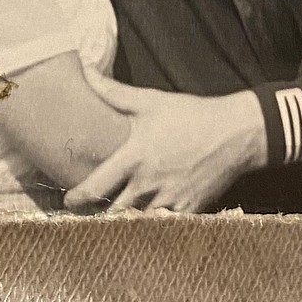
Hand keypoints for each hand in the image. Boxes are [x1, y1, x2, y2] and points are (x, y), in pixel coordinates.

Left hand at [65, 81, 267, 214]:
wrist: (234, 134)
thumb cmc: (189, 115)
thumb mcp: (150, 101)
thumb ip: (114, 93)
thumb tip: (85, 70)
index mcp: (135, 157)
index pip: (95, 187)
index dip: (76, 199)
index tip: (67, 201)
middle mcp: (148, 184)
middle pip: (112, 214)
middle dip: (97, 218)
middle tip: (85, 217)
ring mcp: (168, 202)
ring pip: (135, 226)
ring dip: (123, 225)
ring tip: (111, 226)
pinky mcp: (187, 213)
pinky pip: (162, 230)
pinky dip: (150, 231)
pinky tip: (143, 230)